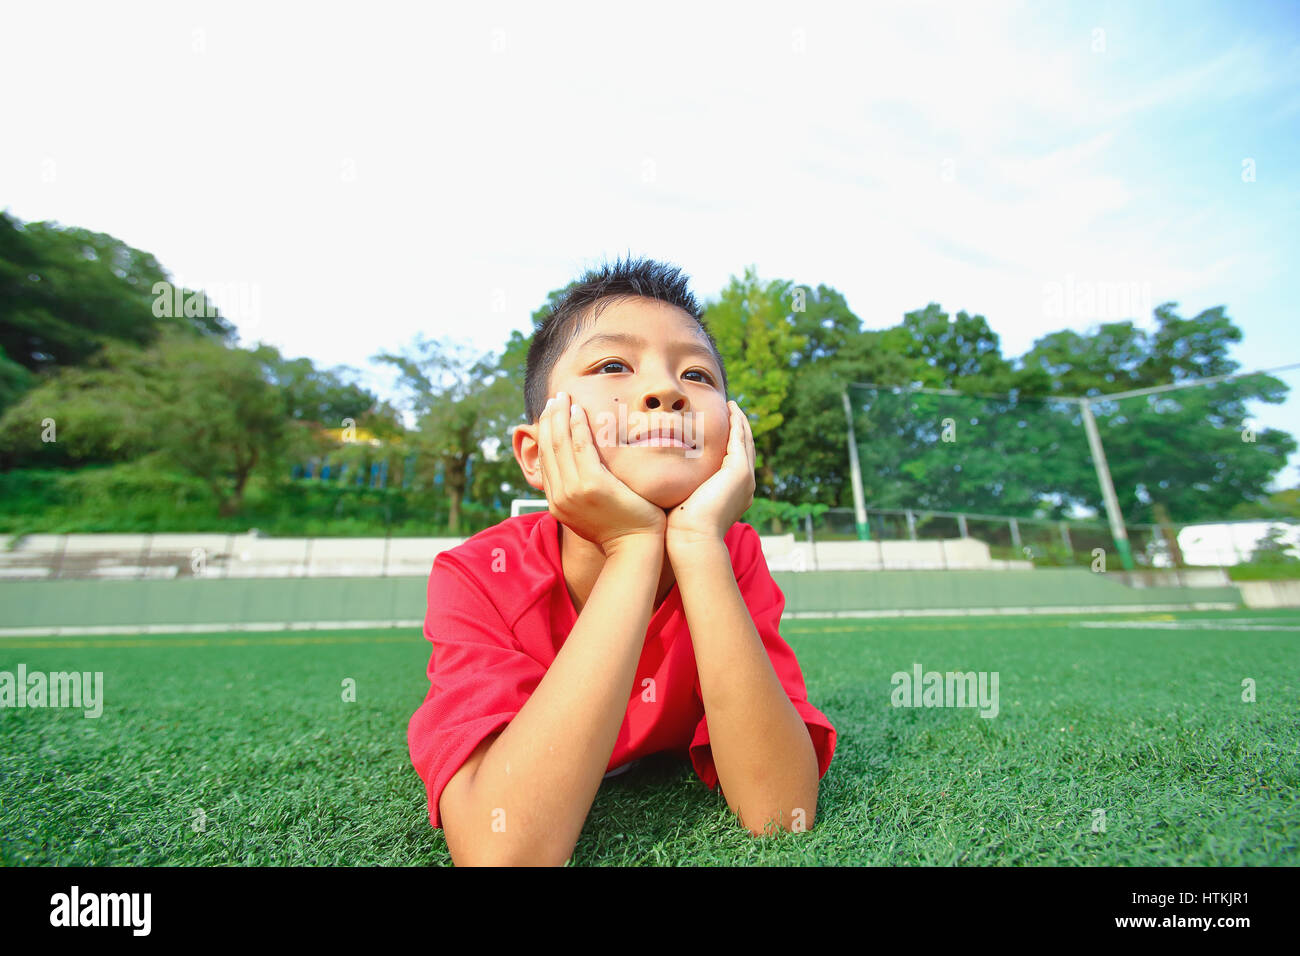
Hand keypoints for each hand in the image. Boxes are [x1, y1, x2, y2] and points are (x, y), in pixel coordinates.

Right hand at [537, 391, 666, 553]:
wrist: (635, 548)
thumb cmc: (621, 529)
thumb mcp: (590, 511)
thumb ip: (580, 492)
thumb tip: (579, 475)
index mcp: (556, 503)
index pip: (546, 460)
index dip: (546, 433)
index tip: (550, 414)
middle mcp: (560, 496)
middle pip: (548, 448)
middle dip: (549, 419)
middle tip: (554, 398)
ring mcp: (574, 491)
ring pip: (560, 444)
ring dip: (560, 416)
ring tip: (562, 396)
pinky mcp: (592, 485)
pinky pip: (581, 447)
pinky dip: (577, 426)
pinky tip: (578, 410)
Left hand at [666, 400, 755, 551]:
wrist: (692, 540)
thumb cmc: (680, 529)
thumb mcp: (683, 502)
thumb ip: (679, 488)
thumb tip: (659, 480)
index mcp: (734, 494)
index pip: (735, 462)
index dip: (730, 444)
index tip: (720, 428)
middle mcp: (744, 485)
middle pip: (745, 449)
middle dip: (739, 429)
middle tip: (732, 411)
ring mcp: (745, 477)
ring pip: (745, 441)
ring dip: (740, 422)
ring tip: (733, 407)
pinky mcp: (739, 470)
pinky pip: (740, 438)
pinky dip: (737, 423)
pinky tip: (731, 409)